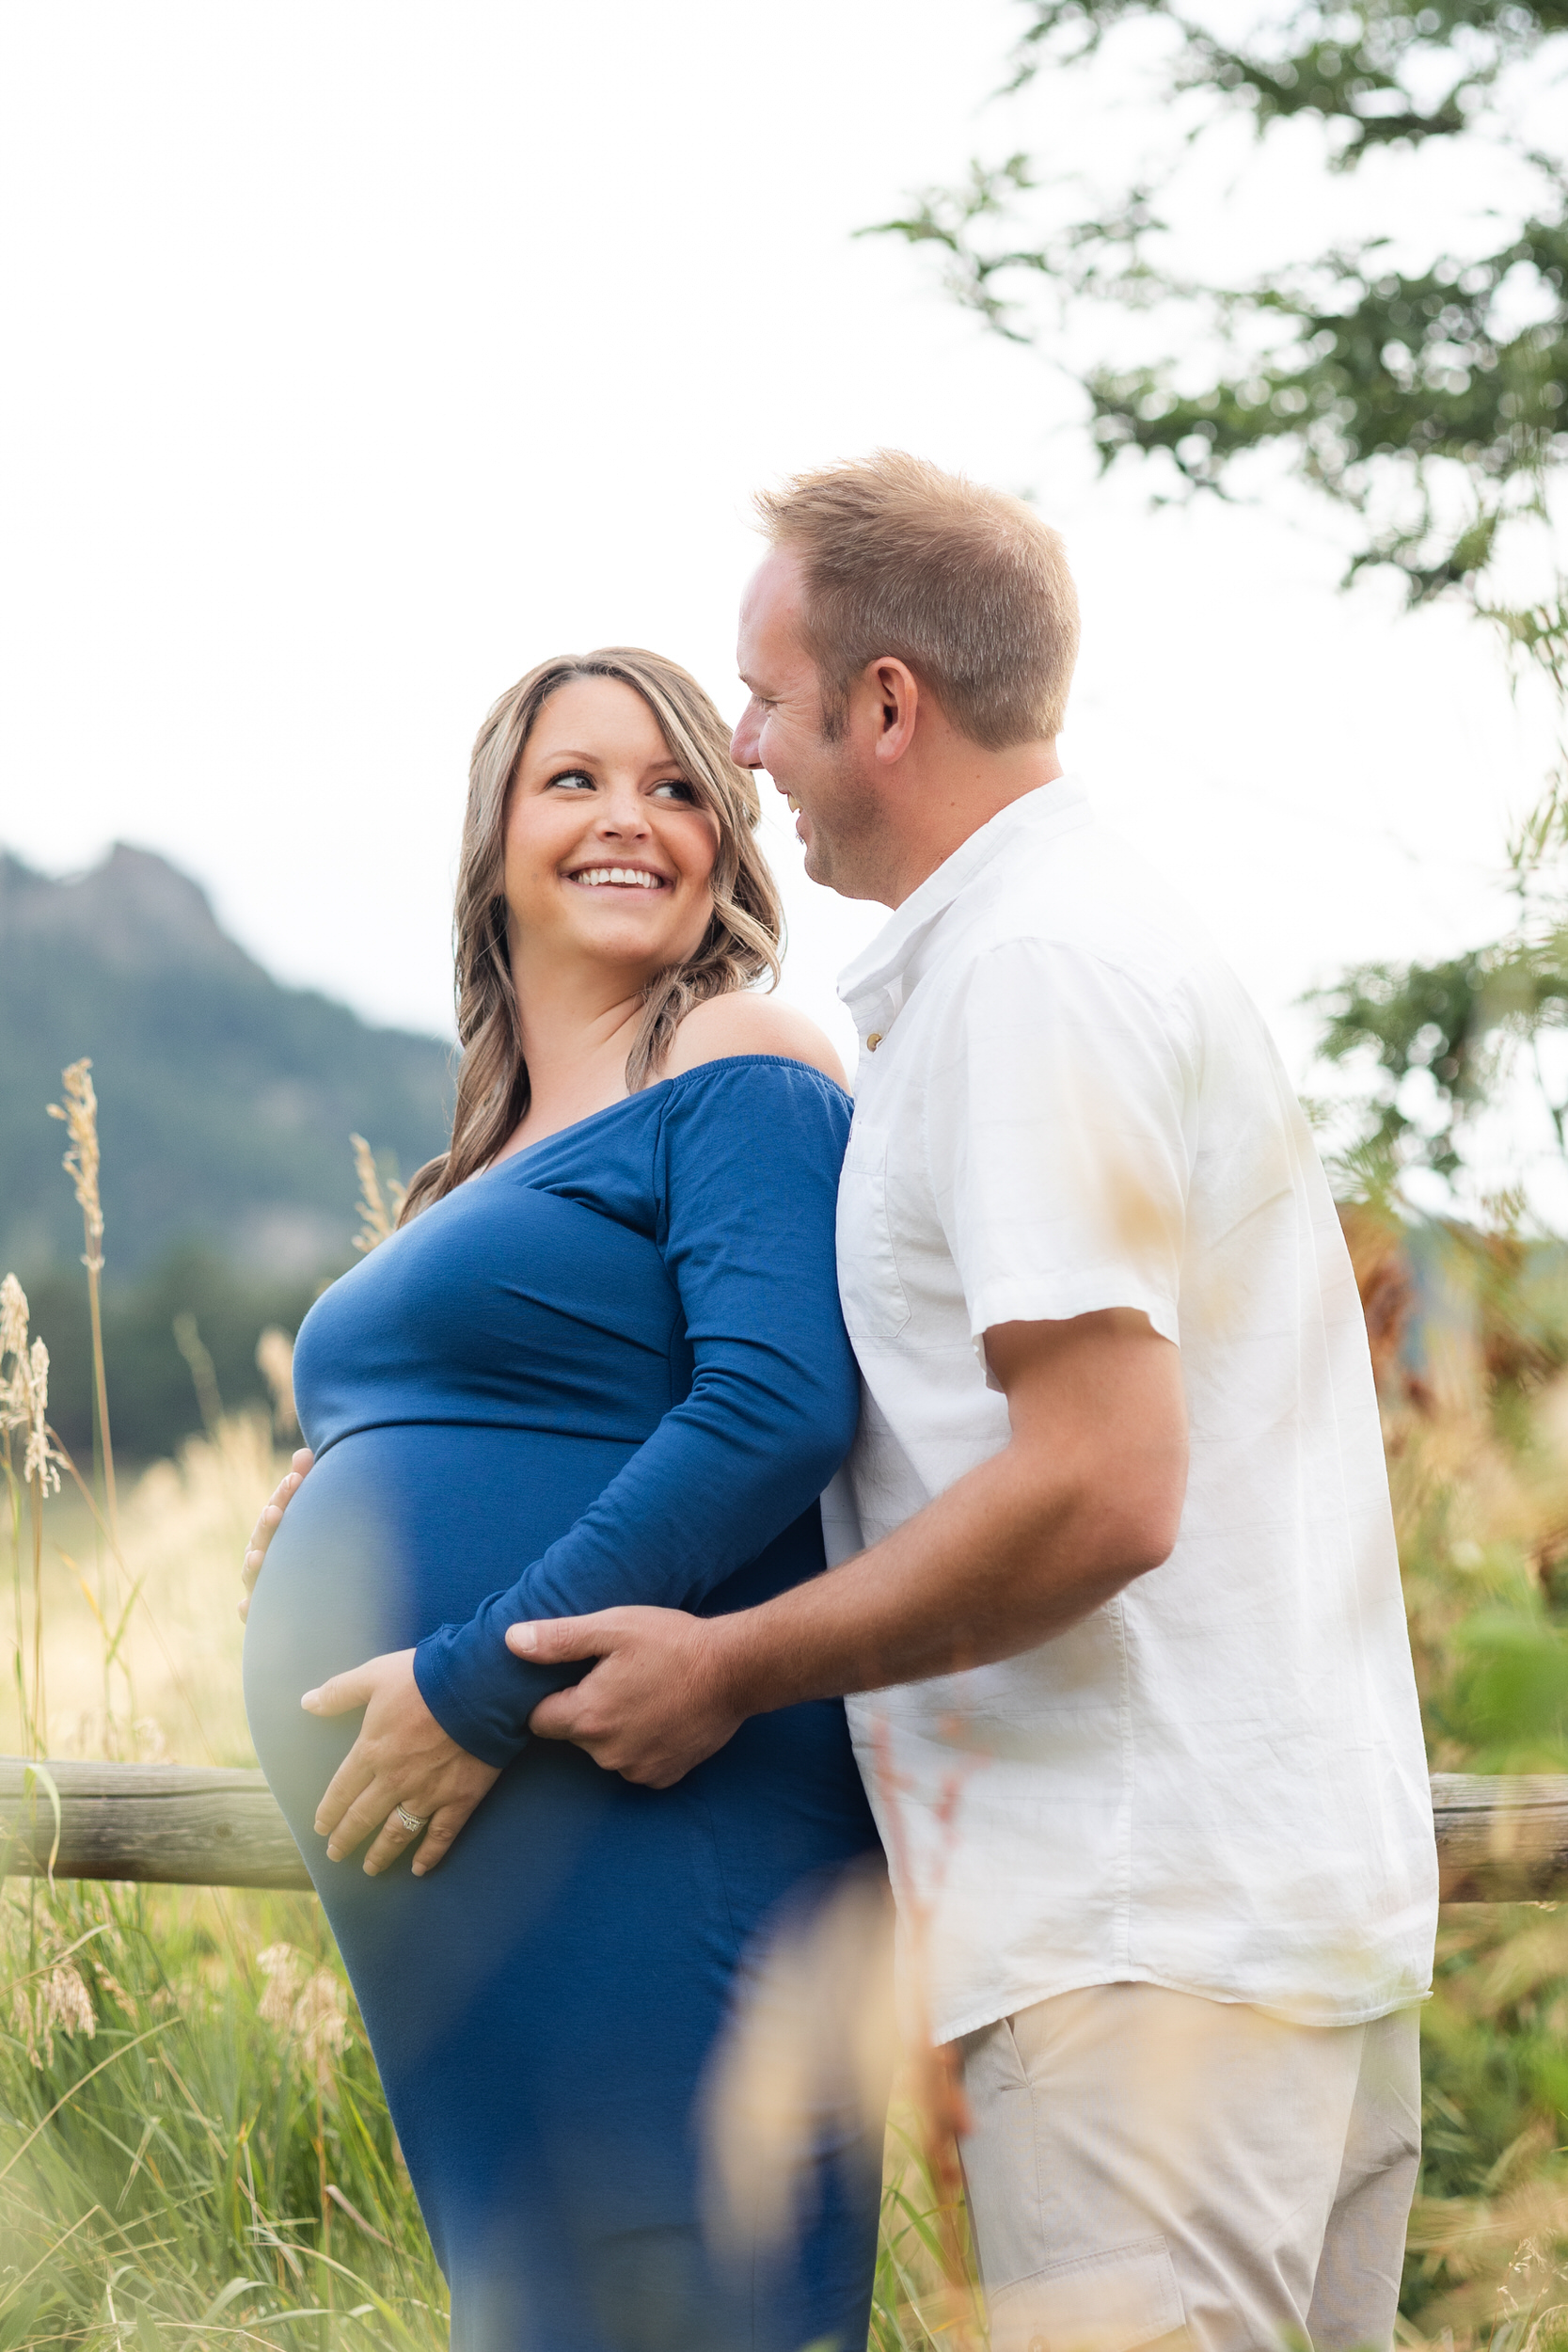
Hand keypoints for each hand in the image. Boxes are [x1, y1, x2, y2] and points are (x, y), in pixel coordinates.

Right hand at [239, 1448, 314, 1621]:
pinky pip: (250, 1612)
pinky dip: (246, 1609)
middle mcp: (263, 1556)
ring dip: (253, 1564)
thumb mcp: (305, 1515)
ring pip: (252, 1572)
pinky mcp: (263, 1611)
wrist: (316, 1599)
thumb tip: (304, 1452)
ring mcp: (261, 1583)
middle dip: (268, 1525)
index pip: (276, 1509)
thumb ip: (303, 1483)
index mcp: (273, 1532)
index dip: (284, 1494)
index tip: (295, 1480)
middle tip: (276, 1511)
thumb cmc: (306, 1548)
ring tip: (259, 1558)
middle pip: (262, 1538)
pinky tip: (246, 1606)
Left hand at [302, 1649, 499, 1874]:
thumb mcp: (375, 1675)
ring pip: (398, 1833)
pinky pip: (442, 1835)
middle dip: (346, 1838)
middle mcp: (394, 1781)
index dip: (330, 1811)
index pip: (342, 1790)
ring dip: (381, 1853)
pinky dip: (430, 1854)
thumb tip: (307, 1702)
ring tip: (370, 1868)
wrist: (478, 1686)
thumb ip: (340, 1692)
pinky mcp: (459, 1799)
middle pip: (364, 1817)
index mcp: (371, 1752)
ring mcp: (427, 1794)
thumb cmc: (424, 1678)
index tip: (321, 1827)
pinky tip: (420, 1869)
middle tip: (336, 1854)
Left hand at [508, 1606, 744, 1786]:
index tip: (573, 1677)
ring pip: (605, 1751)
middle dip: (586, 1709)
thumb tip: (511, 1641)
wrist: (737, 1669)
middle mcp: (606, 1754)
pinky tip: (662, 1715)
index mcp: (587, 1717)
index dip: (551, 1696)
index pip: (538, 1719)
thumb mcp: (613, 1627)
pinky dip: (642, 1744)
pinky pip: (636, 1763)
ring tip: (644, 1692)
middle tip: (617, 1676)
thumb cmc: (673, 1642)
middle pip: (574, 1734)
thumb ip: (559, 1639)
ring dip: (615, 1728)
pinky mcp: (664, 1777)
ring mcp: (637, 1770)